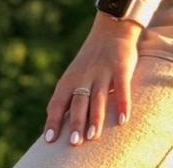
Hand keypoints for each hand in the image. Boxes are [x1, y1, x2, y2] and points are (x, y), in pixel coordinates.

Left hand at [42, 12, 142, 145]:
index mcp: (70, 79)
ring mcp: (103, 71)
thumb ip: (67, 95)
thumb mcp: (75, 74)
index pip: (58, 102)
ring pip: (98, 97)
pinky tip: (122, 120)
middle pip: (78, 102)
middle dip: (76, 122)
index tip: (49, 140)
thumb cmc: (91, 59)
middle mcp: (84, 76)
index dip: (53, 120)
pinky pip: (121, 87)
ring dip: (96, 117)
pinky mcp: (121, 67)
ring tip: (93, 136)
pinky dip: (122, 103)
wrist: (111, 29)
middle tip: (74, 143)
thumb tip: (54, 120)